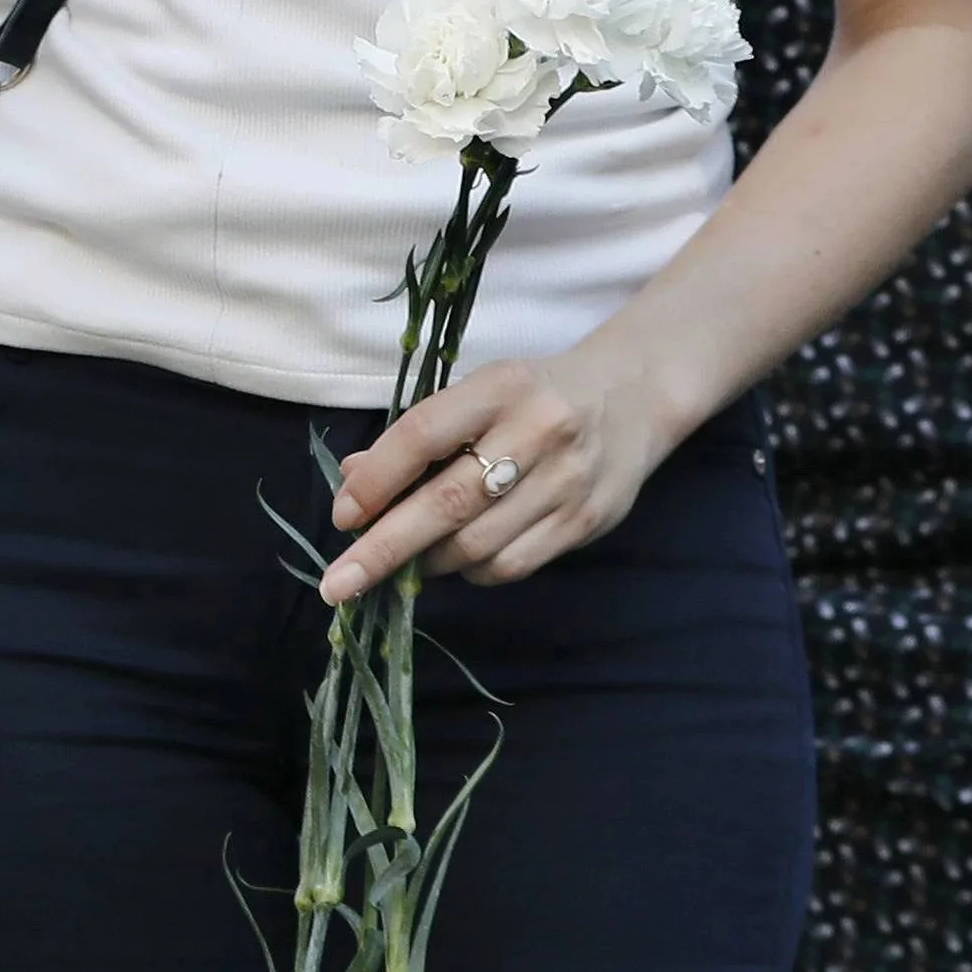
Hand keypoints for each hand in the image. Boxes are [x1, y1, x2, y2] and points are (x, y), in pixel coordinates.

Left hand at [318, 341, 686, 605]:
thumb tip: (353, 480)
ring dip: (427, 562)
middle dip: (384, 548)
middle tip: (339, 583)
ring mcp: (567, 481)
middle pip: (446, 503)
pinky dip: (471, 571)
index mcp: (501, 388)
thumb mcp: (478, 393)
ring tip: (408, 559)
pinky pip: (511, 565)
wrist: (633, 397)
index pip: (423, 435)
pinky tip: (460, 558)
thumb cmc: (533, 395)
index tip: (342, 518)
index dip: (376, 481)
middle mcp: (538, 432)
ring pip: (476, 545)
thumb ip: (419, 434)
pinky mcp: (586, 521)